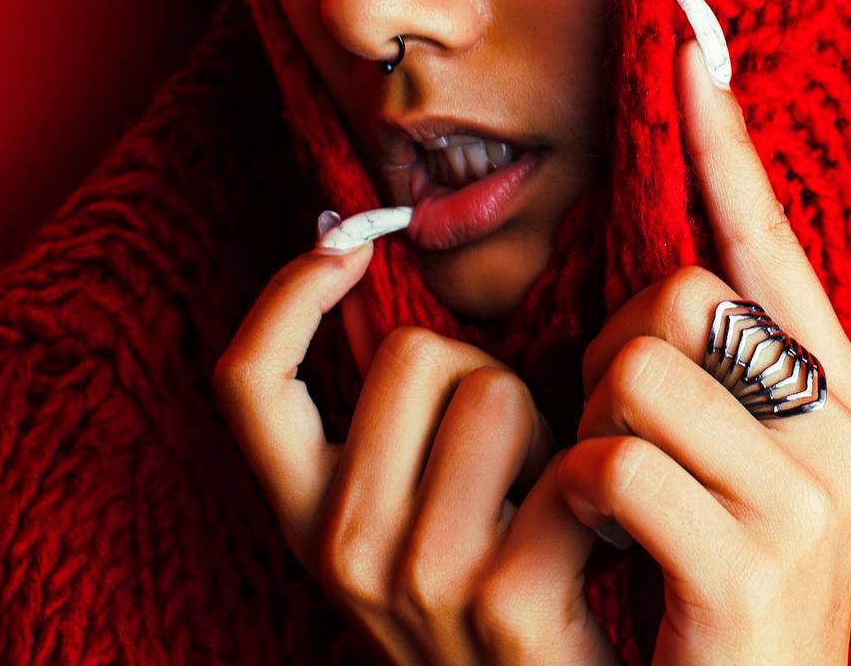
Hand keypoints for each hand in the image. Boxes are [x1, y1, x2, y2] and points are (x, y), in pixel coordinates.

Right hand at [213, 235, 618, 664]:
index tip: (346, 245)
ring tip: (552, 503)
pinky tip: (600, 538)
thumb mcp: (411, 513)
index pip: (248, 384)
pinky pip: (570, 455)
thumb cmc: (498, 595)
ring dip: (543, 425)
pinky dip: (601, 473)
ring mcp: (420, 581)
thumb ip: (391, 414)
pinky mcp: (505, 604)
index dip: (286, 296)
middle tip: (510, 466)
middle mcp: (345, 550)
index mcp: (312, 520)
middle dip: (478, 375)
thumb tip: (360, 250)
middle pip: (411, 351)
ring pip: (493, 388)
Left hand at [555, 38, 850, 664]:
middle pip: (678, 292)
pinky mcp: (751, 571)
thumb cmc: (717, 590)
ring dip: (594, 428)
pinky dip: (579, 497)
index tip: (691, 41)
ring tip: (621, 506)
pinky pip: (611, 460)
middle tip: (624, 439)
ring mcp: (805, 501)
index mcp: (838, 391)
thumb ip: (715, 364)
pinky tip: (610, 552)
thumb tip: (663, 260)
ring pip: (636, 366)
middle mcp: (841, 428)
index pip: (768, 236)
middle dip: (615, 351)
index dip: (723, 142)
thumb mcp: (737, 464)